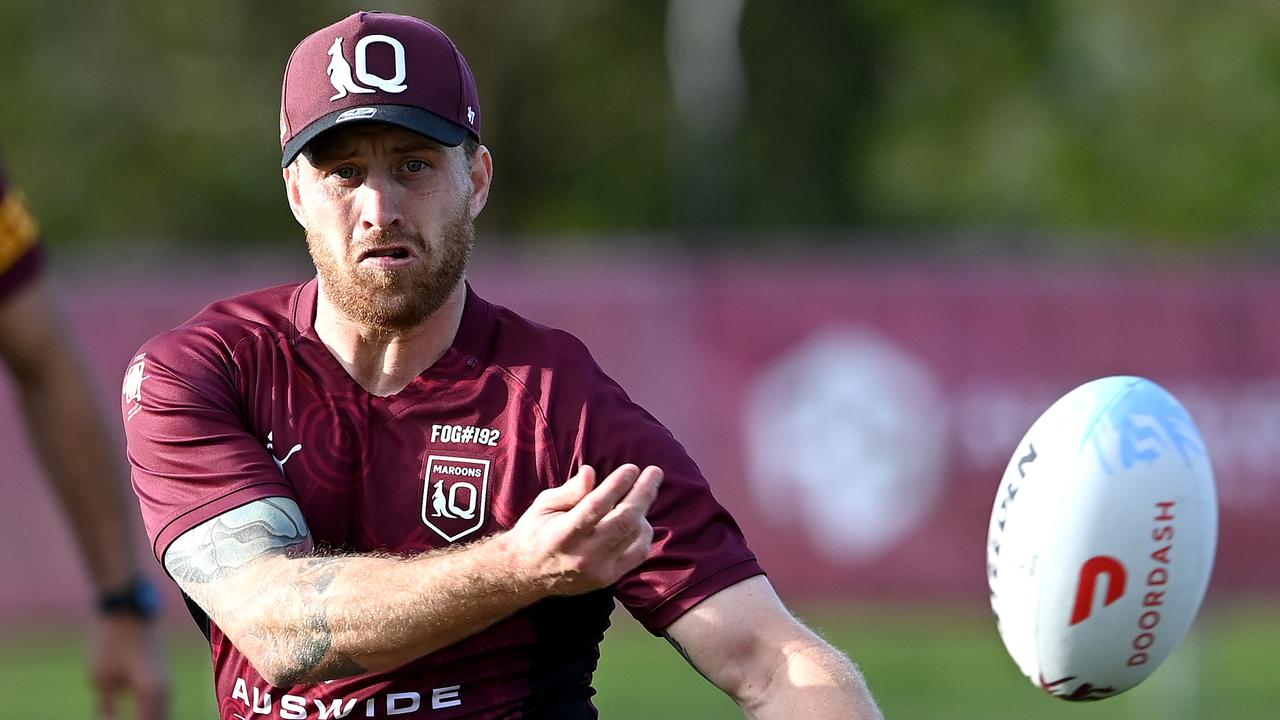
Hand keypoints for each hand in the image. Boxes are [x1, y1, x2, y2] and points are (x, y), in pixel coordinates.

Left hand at [90, 615, 169, 719]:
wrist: (129, 606)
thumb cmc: (111, 640)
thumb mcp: (100, 677)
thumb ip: (106, 708)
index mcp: (152, 693)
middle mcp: (167, 690)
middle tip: (114, 719)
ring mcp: (168, 681)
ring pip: (163, 714)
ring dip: (149, 719)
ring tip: (130, 717)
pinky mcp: (164, 674)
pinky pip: (162, 704)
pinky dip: (152, 713)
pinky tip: (140, 715)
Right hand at [502, 463, 662, 595]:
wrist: (527, 574)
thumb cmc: (536, 532)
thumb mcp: (544, 505)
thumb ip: (570, 491)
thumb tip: (592, 472)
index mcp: (563, 534)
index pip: (597, 506)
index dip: (618, 485)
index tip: (632, 468)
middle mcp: (583, 555)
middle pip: (623, 521)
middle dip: (643, 493)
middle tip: (654, 472)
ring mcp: (598, 570)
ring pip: (634, 536)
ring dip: (644, 510)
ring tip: (643, 492)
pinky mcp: (608, 579)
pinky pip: (638, 554)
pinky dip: (644, 533)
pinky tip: (641, 519)